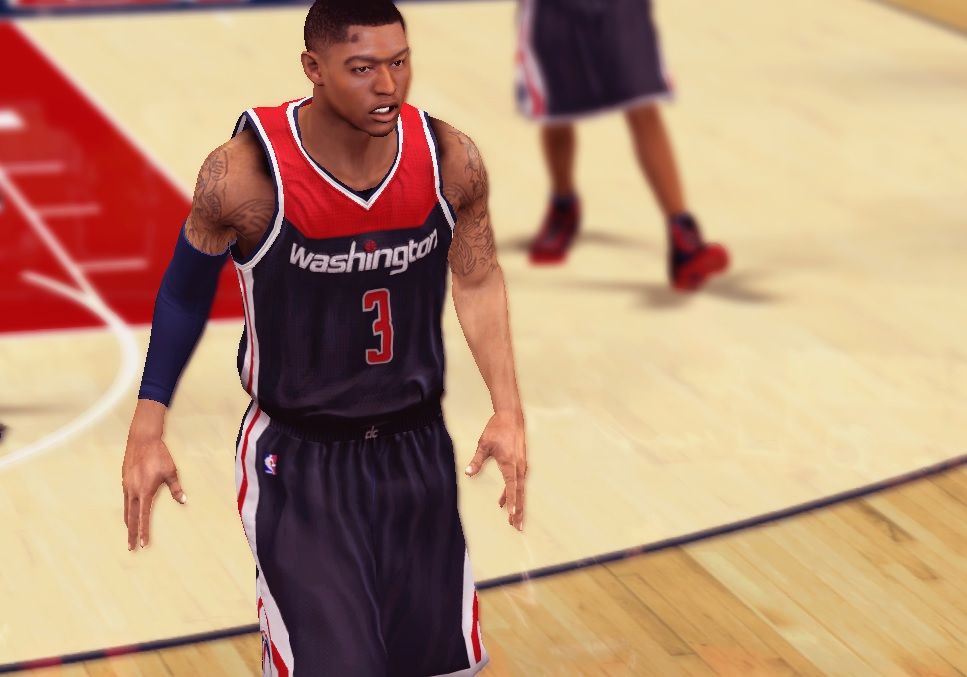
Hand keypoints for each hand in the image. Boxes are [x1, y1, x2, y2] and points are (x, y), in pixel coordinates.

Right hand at [121, 409, 185, 549]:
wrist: (142, 439)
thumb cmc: (159, 455)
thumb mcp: (171, 471)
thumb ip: (176, 488)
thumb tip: (183, 501)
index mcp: (145, 491)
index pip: (144, 517)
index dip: (144, 532)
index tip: (143, 544)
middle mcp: (133, 491)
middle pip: (131, 518)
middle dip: (132, 533)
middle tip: (131, 547)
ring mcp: (127, 485)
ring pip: (126, 509)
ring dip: (128, 523)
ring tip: (129, 534)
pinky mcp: (125, 480)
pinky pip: (125, 499)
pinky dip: (126, 509)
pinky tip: (129, 512)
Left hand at [464, 411, 526, 530]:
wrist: (511, 416)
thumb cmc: (497, 429)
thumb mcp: (484, 444)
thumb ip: (477, 460)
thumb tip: (469, 473)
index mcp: (510, 464)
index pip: (511, 487)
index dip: (511, 501)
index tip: (511, 514)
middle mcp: (519, 467)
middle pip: (520, 493)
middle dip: (518, 511)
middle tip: (517, 527)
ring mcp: (522, 465)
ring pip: (521, 490)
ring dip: (518, 505)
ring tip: (514, 520)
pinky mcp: (521, 463)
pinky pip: (518, 482)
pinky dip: (514, 494)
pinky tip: (505, 501)